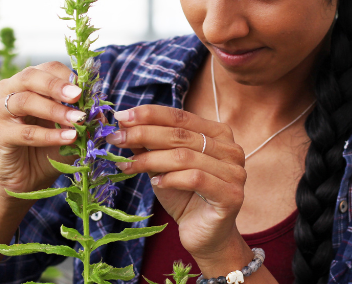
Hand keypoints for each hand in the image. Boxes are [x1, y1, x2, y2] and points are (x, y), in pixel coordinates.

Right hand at [0, 62, 83, 201]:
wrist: (28, 178)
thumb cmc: (49, 146)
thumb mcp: (72, 128)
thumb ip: (85, 117)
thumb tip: (101, 110)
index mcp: (30, 82)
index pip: (49, 68)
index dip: (68, 76)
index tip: (87, 88)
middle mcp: (11, 90)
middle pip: (31, 76)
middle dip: (57, 85)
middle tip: (78, 95)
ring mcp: (1, 111)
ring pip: (25, 101)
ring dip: (55, 110)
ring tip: (79, 119)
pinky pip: (25, 132)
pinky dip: (49, 135)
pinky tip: (69, 138)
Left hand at [106, 105, 246, 260]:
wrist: (204, 237)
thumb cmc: (184, 197)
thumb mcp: (162, 165)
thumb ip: (148, 143)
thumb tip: (123, 121)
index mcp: (217, 133)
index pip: (179, 116)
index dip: (149, 114)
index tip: (121, 116)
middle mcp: (230, 148)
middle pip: (179, 134)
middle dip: (143, 134)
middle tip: (116, 138)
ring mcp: (234, 171)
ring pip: (184, 156)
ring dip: (150, 159)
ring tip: (127, 166)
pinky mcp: (231, 195)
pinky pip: (195, 179)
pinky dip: (170, 179)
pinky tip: (155, 182)